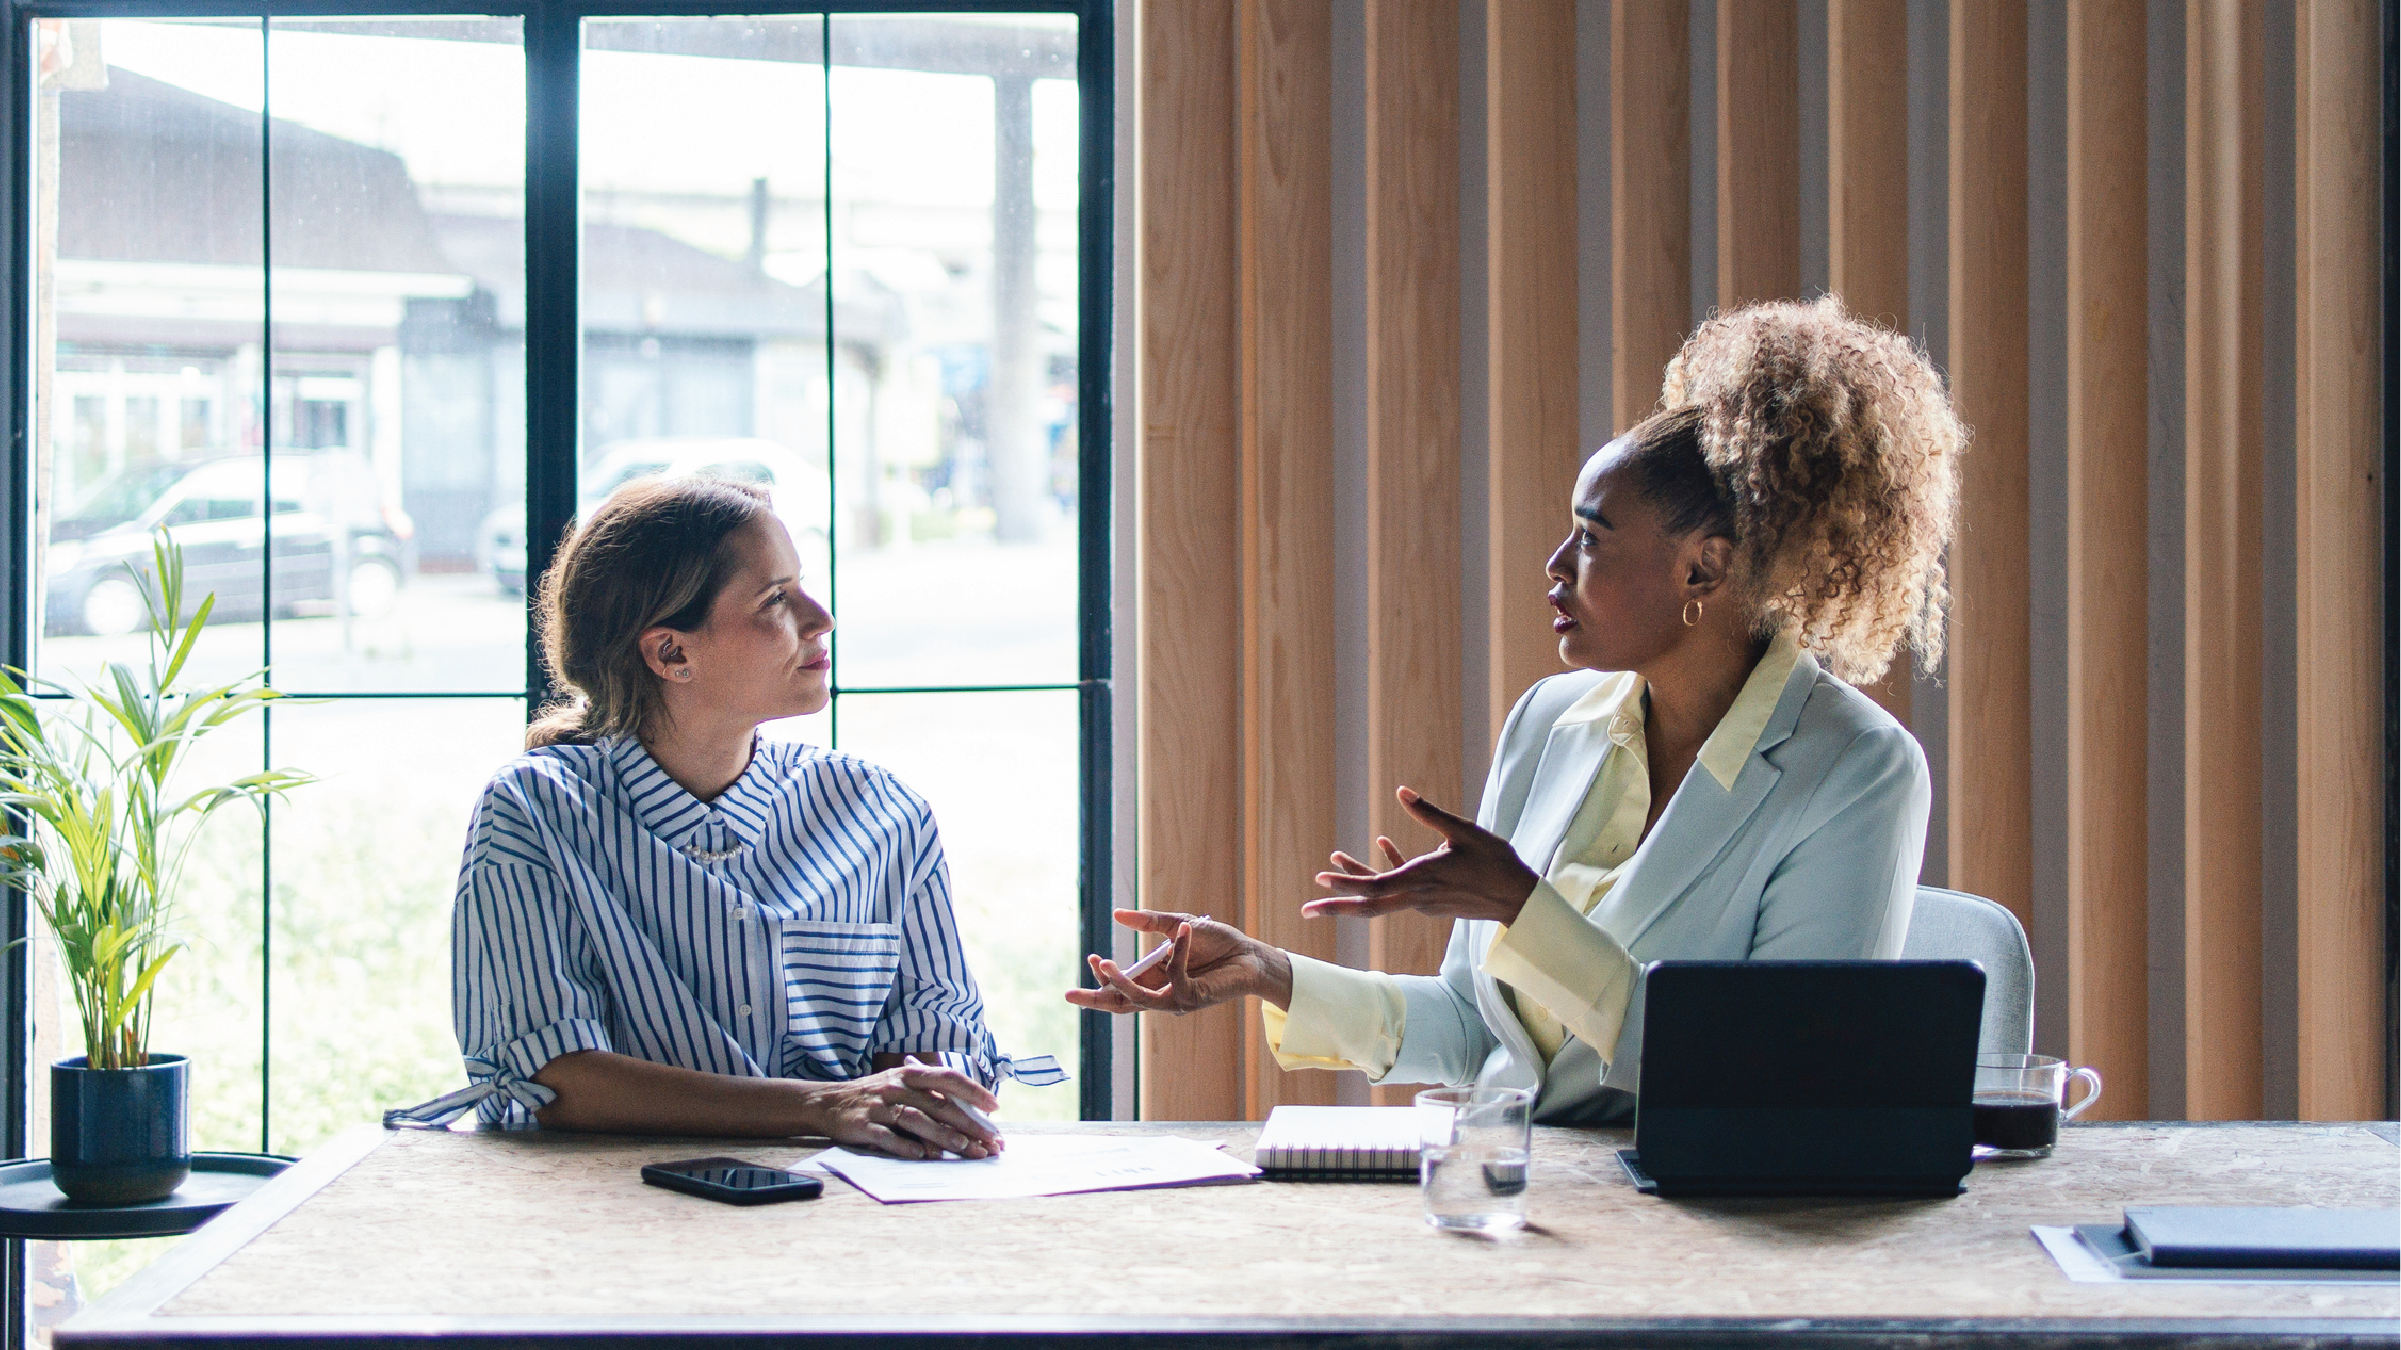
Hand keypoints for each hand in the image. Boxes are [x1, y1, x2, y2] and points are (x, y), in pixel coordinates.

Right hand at [802, 1062, 1001, 1159]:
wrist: (828, 1103)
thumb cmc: (876, 1097)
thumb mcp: (902, 1087)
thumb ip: (931, 1097)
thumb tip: (970, 1116)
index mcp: (910, 1075)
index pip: (948, 1078)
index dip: (973, 1091)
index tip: (995, 1107)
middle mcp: (896, 1087)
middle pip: (938, 1104)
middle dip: (967, 1124)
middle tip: (989, 1141)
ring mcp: (879, 1106)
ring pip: (916, 1120)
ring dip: (942, 1135)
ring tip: (964, 1148)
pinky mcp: (863, 1125)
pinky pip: (887, 1137)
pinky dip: (905, 1147)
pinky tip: (923, 1156)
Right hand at [1064, 909, 1294, 1013]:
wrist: (1250, 953)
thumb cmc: (1217, 942)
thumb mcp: (1179, 924)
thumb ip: (1149, 921)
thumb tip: (1117, 914)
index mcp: (1155, 978)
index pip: (1121, 989)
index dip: (1101, 982)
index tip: (1086, 968)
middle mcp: (1163, 993)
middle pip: (1121, 1004)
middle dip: (1095, 1000)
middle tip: (1069, 995)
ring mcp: (1178, 999)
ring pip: (1139, 999)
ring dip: (1119, 982)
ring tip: (1104, 962)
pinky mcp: (1195, 997)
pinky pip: (1177, 976)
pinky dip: (1179, 951)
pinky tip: (1184, 931)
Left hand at [1305, 786, 1538, 925]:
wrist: (1518, 898)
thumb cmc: (1495, 861)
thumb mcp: (1463, 831)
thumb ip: (1429, 813)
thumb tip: (1402, 790)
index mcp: (1421, 879)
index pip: (1375, 887)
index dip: (1347, 884)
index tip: (1321, 881)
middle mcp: (1416, 896)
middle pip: (1369, 905)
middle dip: (1337, 906)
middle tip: (1306, 910)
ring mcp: (1422, 901)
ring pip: (1382, 896)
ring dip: (1357, 881)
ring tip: (1334, 858)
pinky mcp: (1430, 900)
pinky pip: (1400, 888)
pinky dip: (1388, 870)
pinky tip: (1381, 844)